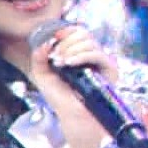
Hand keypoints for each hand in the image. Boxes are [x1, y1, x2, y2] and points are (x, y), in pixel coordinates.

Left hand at [30, 25, 117, 147]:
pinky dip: (81, 56)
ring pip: (89, 42)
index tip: (54, 38)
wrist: (71, 115)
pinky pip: (97, 54)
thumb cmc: (60, 97)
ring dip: (71, 49)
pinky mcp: (109, 69)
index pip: (77, 32)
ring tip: (61, 63)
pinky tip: (69, 64)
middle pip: (83, 33)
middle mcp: (91, 55)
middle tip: (56, 57)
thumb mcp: (43, 75)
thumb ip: (38, 58)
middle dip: (65, 43)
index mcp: (78, 53)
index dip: (66, 31)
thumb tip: (44, 43)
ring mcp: (101, 61)